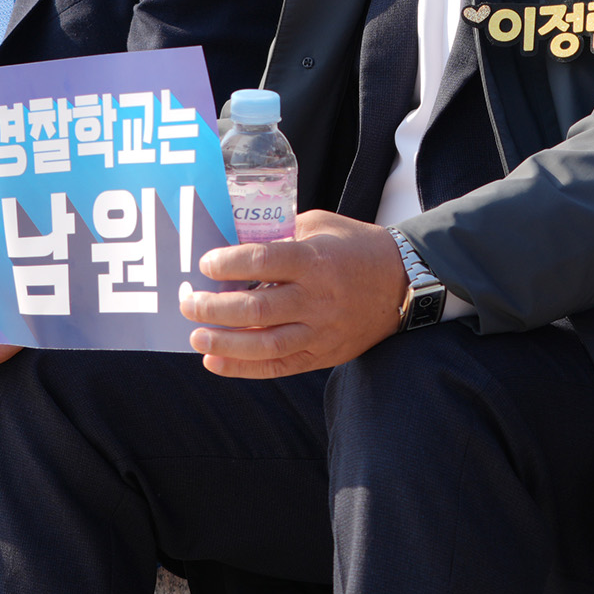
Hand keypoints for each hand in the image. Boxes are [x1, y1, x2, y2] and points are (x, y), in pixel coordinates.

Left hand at [182, 209, 405, 377]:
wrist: (405, 283)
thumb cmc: (358, 247)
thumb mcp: (323, 225)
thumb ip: (283, 232)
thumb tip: (238, 240)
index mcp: (315, 260)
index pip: (262, 261)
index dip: (228, 264)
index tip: (205, 264)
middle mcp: (317, 298)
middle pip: (256, 309)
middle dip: (213, 307)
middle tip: (188, 302)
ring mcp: (321, 331)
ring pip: (264, 344)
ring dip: (223, 342)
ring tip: (196, 335)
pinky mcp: (323, 354)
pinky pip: (279, 366)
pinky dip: (244, 368)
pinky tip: (215, 362)